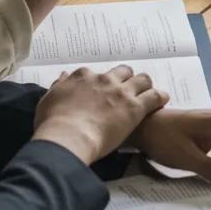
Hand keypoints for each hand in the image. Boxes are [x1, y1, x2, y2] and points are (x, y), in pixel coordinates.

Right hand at [32, 64, 169, 164]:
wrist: (68, 138)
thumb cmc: (52, 124)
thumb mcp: (48, 100)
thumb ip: (59, 86)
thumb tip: (63, 76)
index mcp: (83, 76)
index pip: (96, 73)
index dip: (100, 82)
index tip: (102, 90)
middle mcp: (104, 79)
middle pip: (123, 72)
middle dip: (127, 78)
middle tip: (128, 89)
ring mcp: (121, 92)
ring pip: (141, 80)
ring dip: (145, 85)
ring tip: (147, 92)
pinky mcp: (134, 107)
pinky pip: (154, 97)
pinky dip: (159, 97)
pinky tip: (162, 99)